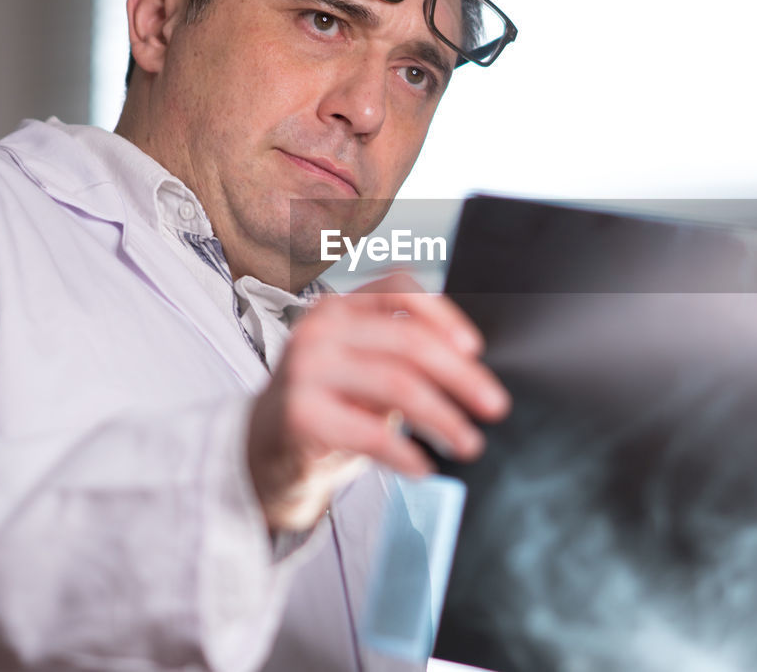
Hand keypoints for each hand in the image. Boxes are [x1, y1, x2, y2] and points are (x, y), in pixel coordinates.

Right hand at [244, 273, 509, 530]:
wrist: (261, 450)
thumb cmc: (327, 405)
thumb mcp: (363, 367)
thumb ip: (403, 355)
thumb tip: (472, 368)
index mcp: (339, 307)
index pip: (400, 289)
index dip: (445, 316)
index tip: (475, 350)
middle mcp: (320, 328)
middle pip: (410, 342)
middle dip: (462, 377)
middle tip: (495, 406)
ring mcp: (306, 369)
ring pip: (397, 384)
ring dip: (444, 418)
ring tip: (469, 443)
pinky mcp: (299, 414)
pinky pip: (369, 432)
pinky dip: (405, 453)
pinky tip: (424, 468)